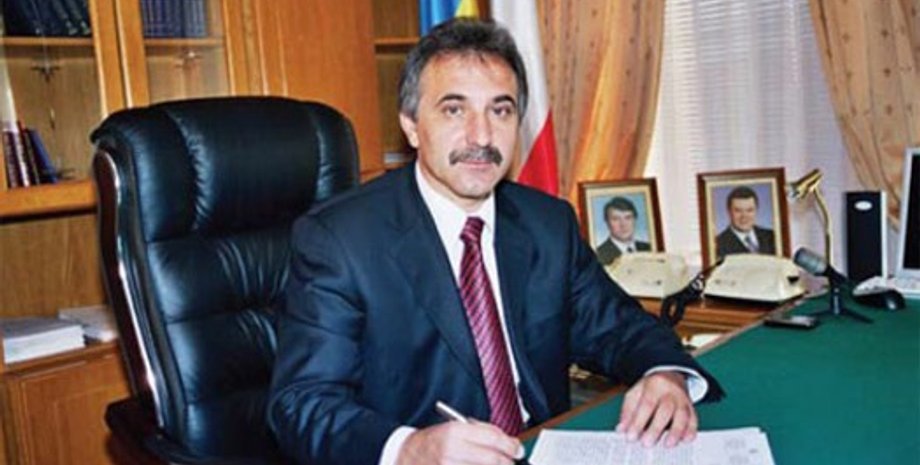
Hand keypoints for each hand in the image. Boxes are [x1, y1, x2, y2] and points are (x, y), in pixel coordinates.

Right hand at [397, 420, 523, 464]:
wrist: (405, 458)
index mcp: (454, 432)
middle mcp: (452, 451)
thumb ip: (480, 432)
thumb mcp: (452, 429)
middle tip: (511, 461)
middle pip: (494, 459)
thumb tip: (507, 442)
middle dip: (507, 462)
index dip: (511, 445)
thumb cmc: (430, 444)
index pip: (493, 438)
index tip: (517, 449)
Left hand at [615, 371, 696, 447]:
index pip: (646, 404)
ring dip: (676, 431)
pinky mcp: (691, 407)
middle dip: (656, 428)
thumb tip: (621, 429)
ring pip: (682, 415)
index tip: (631, 436)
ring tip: (668, 445)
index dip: (639, 421)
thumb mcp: (635, 393)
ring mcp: (683, 399)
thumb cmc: (650, 388)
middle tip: (647, 443)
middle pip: (665, 409)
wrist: (671, 376)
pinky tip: (685, 440)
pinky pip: (694, 419)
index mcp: (654, 384)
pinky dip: (691, 430)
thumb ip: (628, 411)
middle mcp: (670, 391)